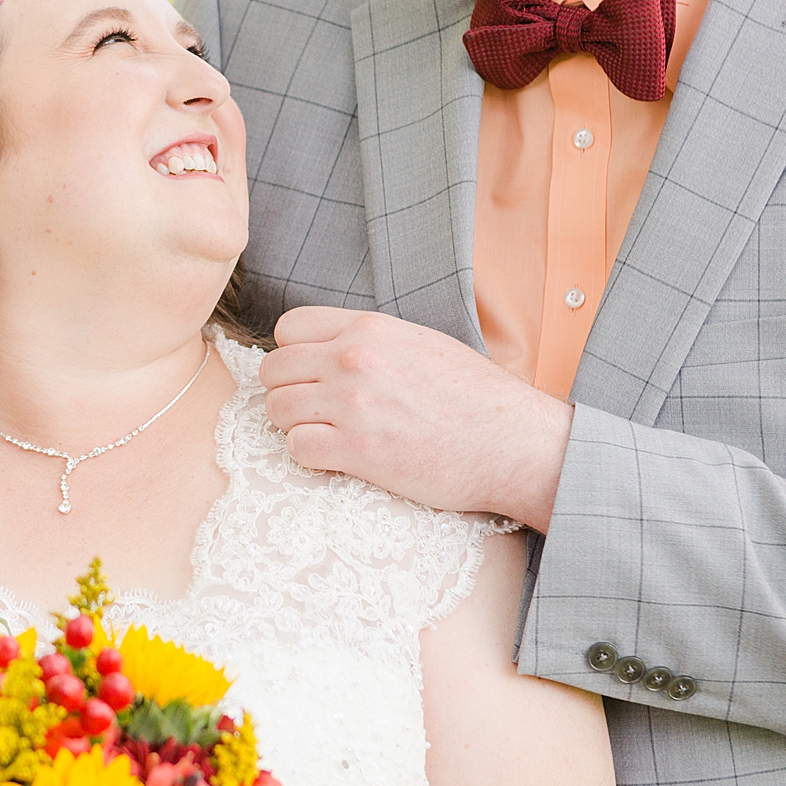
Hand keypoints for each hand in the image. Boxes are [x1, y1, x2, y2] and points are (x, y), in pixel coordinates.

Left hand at [258, 306, 573, 531]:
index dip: (294, 354)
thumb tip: (330, 348)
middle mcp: (353, 359)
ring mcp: (352, 405)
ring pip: (277, 409)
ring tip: (327, 435)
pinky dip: (310, 455)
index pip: (288, 329)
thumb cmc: (474, 397)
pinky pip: (297, 448)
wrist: (512, 443)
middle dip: (288, 391)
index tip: (311, 374)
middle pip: (273, 370)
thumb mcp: (421, 343)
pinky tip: (337, 457)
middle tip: (314, 411)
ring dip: (295, 424)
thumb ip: (370, 340)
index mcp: (369, 329)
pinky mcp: (357, 451)